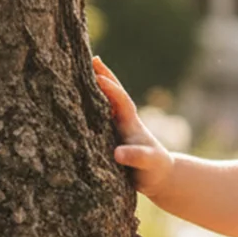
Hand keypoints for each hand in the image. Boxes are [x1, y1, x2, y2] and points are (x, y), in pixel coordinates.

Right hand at [93, 56, 174, 199]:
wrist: (159, 177)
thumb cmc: (154, 169)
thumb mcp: (148, 163)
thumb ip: (136, 157)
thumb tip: (117, 153)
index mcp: (131, 123)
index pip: (121, 101)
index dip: (111, 89)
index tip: (98, 77)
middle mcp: (123, 120)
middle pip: (113, 94)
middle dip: (104, 76)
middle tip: (92, 58)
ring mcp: (116, 127)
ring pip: (104, 102)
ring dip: (95, 87)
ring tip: (83, 70)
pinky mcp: (110, 136)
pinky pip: (97, 116)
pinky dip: (89, 105)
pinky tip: (78, 98)